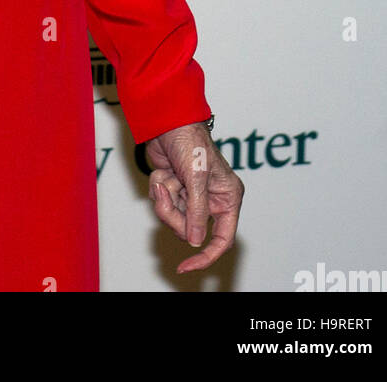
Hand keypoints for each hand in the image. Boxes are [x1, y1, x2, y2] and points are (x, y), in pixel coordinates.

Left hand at [143, 122, 243, 273]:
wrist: (167, 119)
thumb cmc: (190, 142)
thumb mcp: (196, 178)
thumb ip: (197, 211)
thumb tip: (196, 242)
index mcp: (227, 198)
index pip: (222, 238)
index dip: (206, 255)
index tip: (186, 266)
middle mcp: (211, 199)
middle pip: (191, 230)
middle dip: (174, 215)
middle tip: (165, 194)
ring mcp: (191, 195)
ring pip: (174, 218)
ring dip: (164, 200)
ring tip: (163, 180)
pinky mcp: (175, 188)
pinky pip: (163, 204)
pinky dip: (158, 190)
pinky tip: (162, 173)